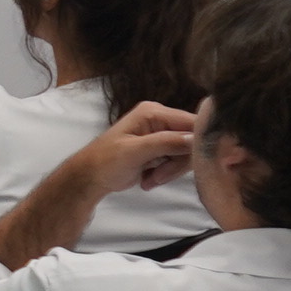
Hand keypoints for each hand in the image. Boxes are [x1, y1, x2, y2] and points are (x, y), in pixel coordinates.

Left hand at [83, 100, 198, 195]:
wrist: (90, 178)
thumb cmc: (106, 161)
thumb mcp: (134, 151)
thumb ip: (165, 143)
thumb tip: (196, 139)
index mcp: (153, 112)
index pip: (192, 122)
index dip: (199, 141)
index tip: (199, 161)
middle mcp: (161, 119)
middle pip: (192, 140)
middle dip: (177, 163)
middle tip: (158, 176)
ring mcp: (162, 135)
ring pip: (186, 154)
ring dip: (170, 171)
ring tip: (150, 179)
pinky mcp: (162, 150)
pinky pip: (178, 162)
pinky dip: (165, 174)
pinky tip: (148, 179)